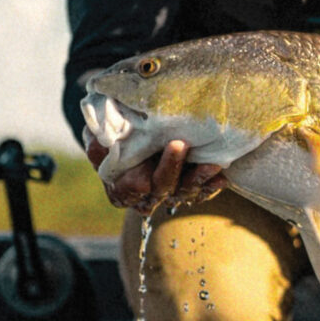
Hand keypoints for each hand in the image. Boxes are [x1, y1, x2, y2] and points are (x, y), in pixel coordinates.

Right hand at [84, 129, 227, 214]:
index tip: (141, 175)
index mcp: (120, 186)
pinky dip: (212, 184)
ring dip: (198, 179)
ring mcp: (171, 192)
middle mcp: (147, 194)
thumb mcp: (101, 131)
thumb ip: (99, 140)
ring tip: (211, 164)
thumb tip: (98, 144)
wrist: (141, 126)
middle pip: (159, 189)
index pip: (127, 192)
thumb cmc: (118, 128)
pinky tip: (221, 176)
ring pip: (184, 192)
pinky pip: (203, 190)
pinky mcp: (191, 186)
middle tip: (178, 144)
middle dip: (169, 169)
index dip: (134, 186)